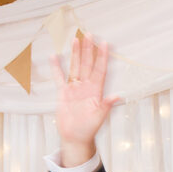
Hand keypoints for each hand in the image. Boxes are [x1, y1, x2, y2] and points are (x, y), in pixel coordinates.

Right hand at [50, 34, 119, 166]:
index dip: (102, 57)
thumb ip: (106, 105)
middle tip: (89, 34)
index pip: (100, 69)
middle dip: (88, 49)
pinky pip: (59, 77)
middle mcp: (86, 86)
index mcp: (96, 90)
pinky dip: (56, 67)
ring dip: (75, 53)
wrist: (75, 137)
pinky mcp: (63, 92)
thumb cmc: (89, 129)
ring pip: (75, 66)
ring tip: (75, 39)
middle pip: (87, 63)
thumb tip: (117, 96)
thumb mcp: (99, 117)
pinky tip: (54, 56)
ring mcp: (74, 88)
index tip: (105, 43)